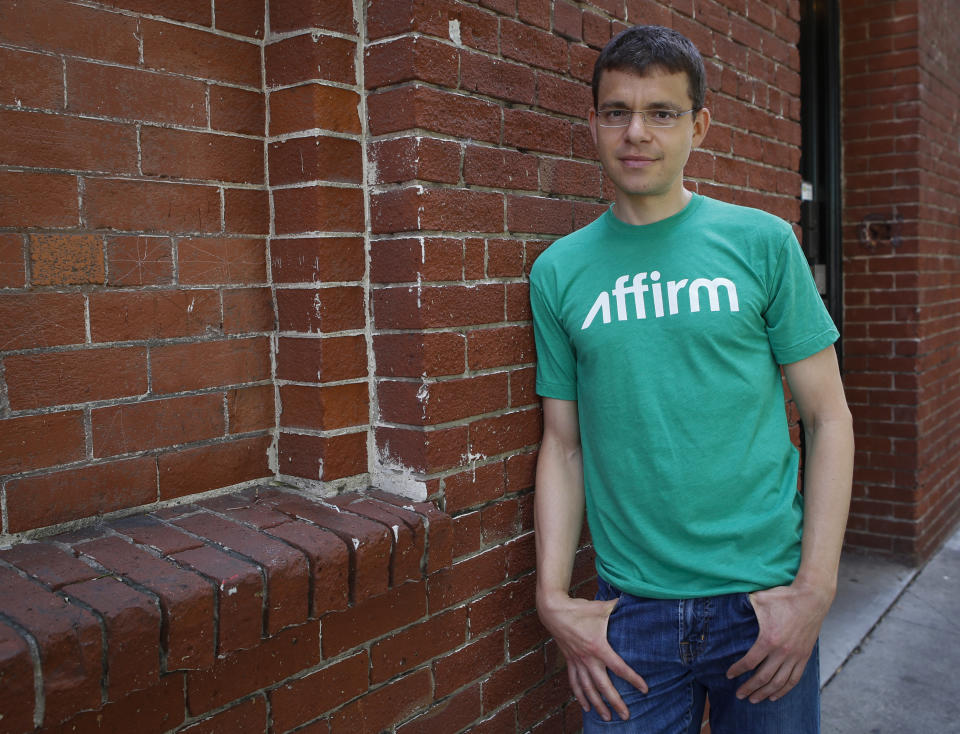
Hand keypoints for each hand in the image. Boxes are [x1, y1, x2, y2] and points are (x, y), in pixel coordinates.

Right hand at [538, 592, 647, 721]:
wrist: (553, 610)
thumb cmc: (579, 609)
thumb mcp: (601, 607)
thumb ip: (618, 606)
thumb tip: (634, 599)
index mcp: (598, 646)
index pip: (619, 667)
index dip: (633, 679)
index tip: (644, 689)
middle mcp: (587, 658)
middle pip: (603, 686)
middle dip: (615, 702)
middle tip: (626, 716)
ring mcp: (577, 661)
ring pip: (588, 689)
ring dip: (598, 704)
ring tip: (607, 718)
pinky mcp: (569, 661)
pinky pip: (574, 682)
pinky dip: (580, 696)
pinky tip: (586, 707)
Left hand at [725, 581, 833, 702]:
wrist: (812, 598)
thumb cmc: (784, 597)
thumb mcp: (759, 599)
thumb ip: (744, 605)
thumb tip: (728, 604)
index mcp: (769, 639)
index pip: (750, 662)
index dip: (737, 670)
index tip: (729, 675)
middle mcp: (782, 652)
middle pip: (763, 677)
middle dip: (749, 688)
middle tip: (739, 695)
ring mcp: (795, 656)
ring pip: (778, 682)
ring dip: (764, 693)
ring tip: (753, 699)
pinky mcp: (804, 657)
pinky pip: (794, 679)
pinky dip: (783, 690)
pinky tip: (774, 696)